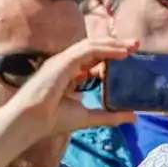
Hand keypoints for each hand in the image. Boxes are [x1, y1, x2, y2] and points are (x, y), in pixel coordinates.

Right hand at [0, 37, 136, 166]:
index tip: (132, 57)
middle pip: (95, 49)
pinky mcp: (62, 61)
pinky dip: (106, 49)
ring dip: (114, 43)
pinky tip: (122, 52)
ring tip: (133, 45)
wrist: (30, 123)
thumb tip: (134, 117)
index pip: (94, 59)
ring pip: (92, 45)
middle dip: (117, 45)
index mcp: (71, 74)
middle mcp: (67, 64)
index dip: (113, 56)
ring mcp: (63, 61)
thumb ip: (110, 115)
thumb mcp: (88, 117)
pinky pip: (88, 50)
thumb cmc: (52, 119)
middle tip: (137, 45)